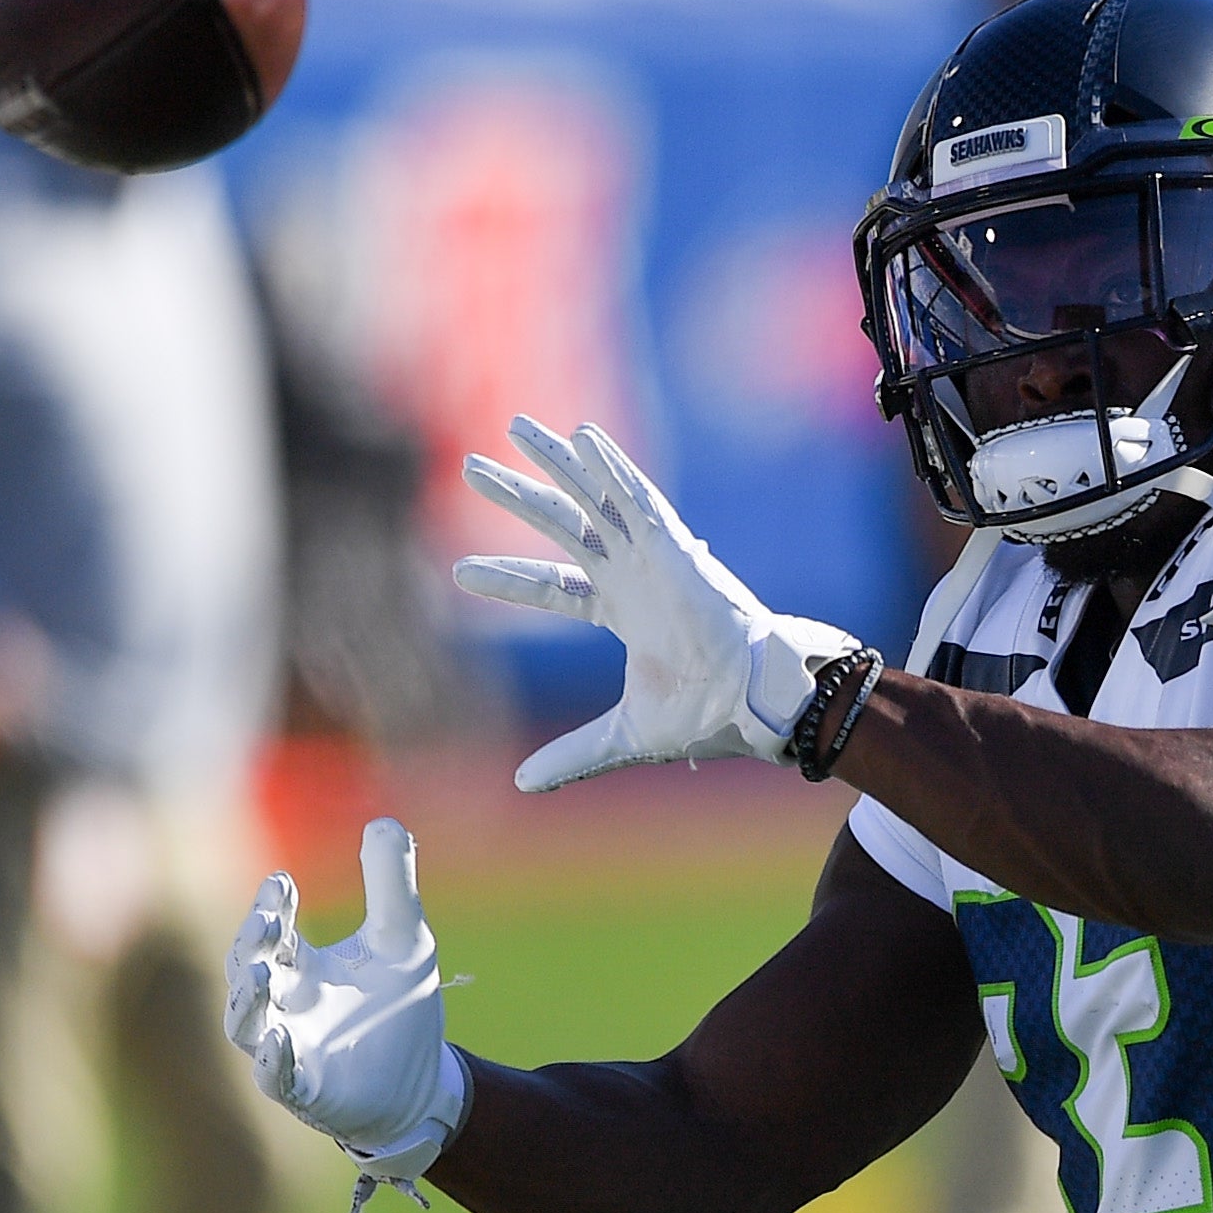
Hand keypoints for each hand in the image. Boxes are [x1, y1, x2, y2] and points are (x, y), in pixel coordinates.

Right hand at [224, 818, 466, 1189]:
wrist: (424, 1082)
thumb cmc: (398, 1007)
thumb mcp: (404, 938)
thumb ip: (392, 883)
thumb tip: (384, 821)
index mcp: (299, 964)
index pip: (272, 929)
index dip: (271, 905)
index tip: (281, 881)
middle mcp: (283, 1004)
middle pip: (245, 970)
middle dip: (251, 945)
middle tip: (267, 921)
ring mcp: (289, 1049)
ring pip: (246, 1025)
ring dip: (247, 1001)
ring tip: (260, 976)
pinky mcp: (306, 1090)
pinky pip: (277, 1078)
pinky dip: (273, 1060)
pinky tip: (279, 1041)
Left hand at [453, 417, 859, 791]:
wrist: (753, 700)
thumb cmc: (706, 714)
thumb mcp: (625, 734)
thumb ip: (574, 753)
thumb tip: (521, 784)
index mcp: (622, 610)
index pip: (551, 586)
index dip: (508, 577)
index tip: (459, 572)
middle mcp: (632, 573)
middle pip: (561, 524)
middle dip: (518, 495)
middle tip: (471, 467)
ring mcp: (652, 555)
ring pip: (592, 496)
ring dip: (555, 462)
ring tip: (516, 428)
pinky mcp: (674, 546)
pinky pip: (637, 496)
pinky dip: (610, 465)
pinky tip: (581, 435)